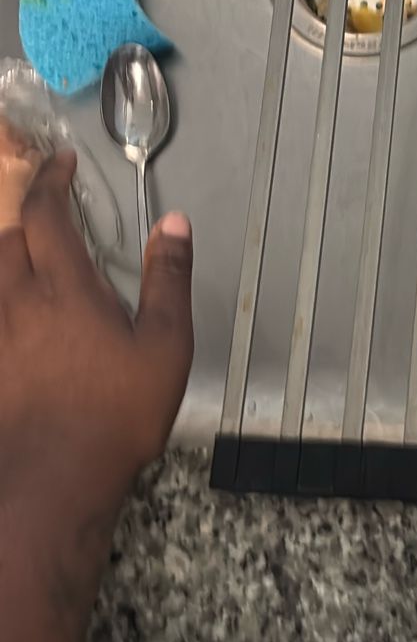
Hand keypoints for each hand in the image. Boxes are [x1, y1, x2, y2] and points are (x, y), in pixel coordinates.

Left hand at [0, 151, 193, 557]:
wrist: (53, 479)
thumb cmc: (116, 413)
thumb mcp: (165, 345)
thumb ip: (168, 279)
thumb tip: (173, 224)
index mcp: (64, 288)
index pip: (46, 214)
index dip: (51, 181)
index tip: (61, 162)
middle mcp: (18, 302)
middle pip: (6, 238)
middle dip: (25, 216)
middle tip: (49, 212)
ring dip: (7, 254)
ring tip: (29, 258)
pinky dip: (2, 300)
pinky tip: (17, 317)